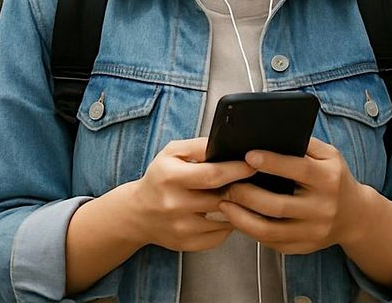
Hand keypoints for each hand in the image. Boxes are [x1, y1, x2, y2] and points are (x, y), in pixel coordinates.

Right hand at [128, 138, 255, 252]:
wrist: (138, 213)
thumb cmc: (160, 178)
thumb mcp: (172, 153)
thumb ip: (199, 146)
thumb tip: (226, 146)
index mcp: (170, 178)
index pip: (213, 175)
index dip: (238, 170)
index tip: (254, 165)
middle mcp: (174, 205)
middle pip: (222, 198)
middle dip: (243, 188)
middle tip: (253, 181)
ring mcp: (181, 228)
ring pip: (226, 219)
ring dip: (239, 207)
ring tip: (240, 196)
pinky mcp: (186, 244)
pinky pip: (220, 235)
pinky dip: (229, 224)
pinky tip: (227, 213)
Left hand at [217, 137, 366, 254]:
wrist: (355, 217)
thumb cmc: (334, 178)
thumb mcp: (329, 156)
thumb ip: (304, 144)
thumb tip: (270, 134)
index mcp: (328, 179)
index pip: (298, 170)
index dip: (272, 163)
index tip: (248, 156)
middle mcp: (322, 208)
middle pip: (278, 205)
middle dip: (247, 194)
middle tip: (228, 183)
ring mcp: (312, 231)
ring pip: (270, 230)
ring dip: (242, 217)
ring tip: (225, 203)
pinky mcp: (303, 247)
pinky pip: (271, 242)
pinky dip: (251, 231)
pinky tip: (238, 218)